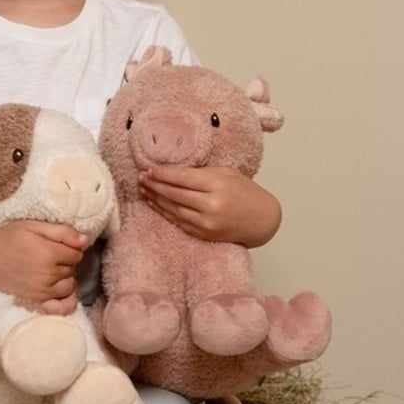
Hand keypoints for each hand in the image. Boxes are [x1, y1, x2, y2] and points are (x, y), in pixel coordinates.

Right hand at [0, 220, 88, 315]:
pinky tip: (60, 290)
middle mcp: (48, 275)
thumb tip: (85, 240)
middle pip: (73, 268)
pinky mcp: (37, 301)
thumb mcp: (33, 226)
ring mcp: (42, 291)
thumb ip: (61, 232)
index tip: (56, 243)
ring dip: (65, 277)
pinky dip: (66, 301)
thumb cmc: (7, 238)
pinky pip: (62, 308)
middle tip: (49, 254)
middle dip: (66, 261)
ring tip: (50, 268)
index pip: (77, 253)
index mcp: (48, 253)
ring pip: (70, 285)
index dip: (69, 246)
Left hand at [138, 165, 281, 246]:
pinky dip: (163, 212)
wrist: (262, 220)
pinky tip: (154, 203)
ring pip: (173, 209)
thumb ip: (201, 172)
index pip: (182, 178)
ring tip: (143, 189)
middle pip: (174, 193)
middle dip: (154, 185)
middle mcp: (211, 205)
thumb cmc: (245, 192)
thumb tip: (173, 170)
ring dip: (155, 198)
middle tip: (141, 177)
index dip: (163, 173)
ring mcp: (206, 223)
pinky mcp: (203, 234)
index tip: (149, 169)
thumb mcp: (227, 174)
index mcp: (218, 185)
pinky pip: (178, 221)